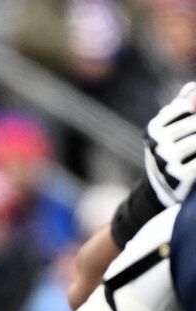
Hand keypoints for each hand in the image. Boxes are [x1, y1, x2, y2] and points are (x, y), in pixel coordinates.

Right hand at [147, 83, 195, 207]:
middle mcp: (156, 144)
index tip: (192, 116)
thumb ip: (183, 105)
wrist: (163, 189)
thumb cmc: (171, 151)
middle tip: (191, 138)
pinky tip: (194, 160)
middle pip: (193, 123)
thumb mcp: (170, 128)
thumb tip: (192, 88)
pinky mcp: (179, 176)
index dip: (193, 110)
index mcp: (153, 129)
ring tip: (190, 146)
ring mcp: (167, 160)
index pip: (185, 106)